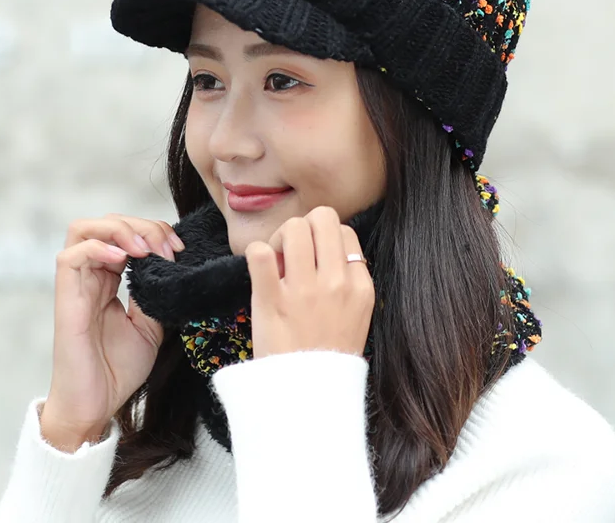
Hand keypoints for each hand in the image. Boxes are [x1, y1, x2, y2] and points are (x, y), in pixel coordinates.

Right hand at [40, 214, 184, 451]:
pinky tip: (124, 258)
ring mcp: (76, 285)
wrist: (97, 406)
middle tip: (168, 247)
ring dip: (120, 229)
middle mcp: (92, 276)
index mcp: (111, 279)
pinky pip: (71, 257)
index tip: (179, 250)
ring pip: (84, 229)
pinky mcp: (65, 299)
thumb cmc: (118, 369)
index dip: (154, 231)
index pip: (126, 233)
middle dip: (143, 225)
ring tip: (145, 248)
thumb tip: (170, 264)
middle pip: (108, 223)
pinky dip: (99, 247)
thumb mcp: (151, 323)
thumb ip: (154, 291)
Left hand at [244, 206, 374, 360]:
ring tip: (276, 260)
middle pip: (323, 217)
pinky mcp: (271, 300)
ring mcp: (303, 290)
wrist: (308, 396)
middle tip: (292, 251)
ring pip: (294, 227)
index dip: (326, 238)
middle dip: (304, 226)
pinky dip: (256, 254)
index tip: (315, 259)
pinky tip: (259, 269)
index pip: (345, 231)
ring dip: (280, 237)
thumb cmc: (328, 355)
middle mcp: (335, 283)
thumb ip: (348, 280)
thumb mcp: (357, 315)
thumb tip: (328, 247)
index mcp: (359, 286)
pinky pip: (260, 253)